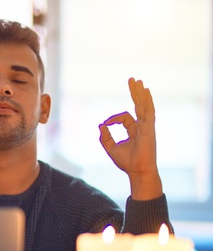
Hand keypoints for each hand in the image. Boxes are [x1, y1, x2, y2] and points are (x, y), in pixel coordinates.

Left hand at [98, 78, 161, 199]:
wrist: (137, 170)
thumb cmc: (126, 162)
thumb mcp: (111, 148)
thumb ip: (105, 137)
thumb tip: (100, 125)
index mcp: (134, 130)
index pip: (123, 117)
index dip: (112, 119)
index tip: (105, 124)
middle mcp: (141, 126)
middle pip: (138, 105)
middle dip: (134, 93)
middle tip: (131, 79)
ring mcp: (146, 126)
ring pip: (143, 105)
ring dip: (139, 92)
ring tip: (137, 81)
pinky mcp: (149, 128)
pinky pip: (148, 111)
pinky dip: (147, 100)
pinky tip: (145, 91)